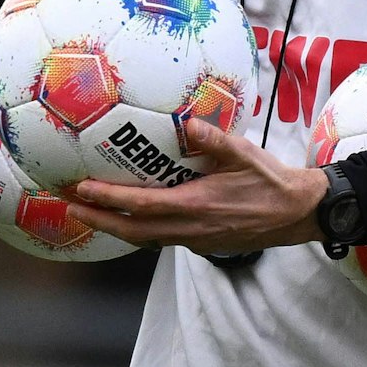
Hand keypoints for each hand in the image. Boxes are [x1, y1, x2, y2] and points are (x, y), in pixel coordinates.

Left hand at [65, 119, 327, 253]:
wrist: (297, 214)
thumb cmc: (271, 181)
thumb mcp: (245, 155)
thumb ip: (214, 140)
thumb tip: (187, 123)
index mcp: (197, 207)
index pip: (143, 206)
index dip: (109, 200)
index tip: (82, 189)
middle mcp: (190, 229)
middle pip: (134, 232)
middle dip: (99, 220)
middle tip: (69, 206)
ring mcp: (195, 240)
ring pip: (146, 239)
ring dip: (115, 227)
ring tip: (89, 213)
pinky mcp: (201, 243)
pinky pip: (161, 239)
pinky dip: (138, 230)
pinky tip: (129, 217)